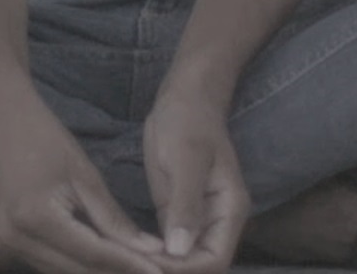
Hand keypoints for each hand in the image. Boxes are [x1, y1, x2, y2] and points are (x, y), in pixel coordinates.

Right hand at [0, 101, 170, 273]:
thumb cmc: (44, 137)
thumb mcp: (84, 175)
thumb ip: (114, 219)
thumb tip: (151, 250)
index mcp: (34, 217)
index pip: (92, 253)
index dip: (129, 264)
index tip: (161, 270)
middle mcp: (13, 238)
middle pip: (76, 269)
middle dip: (116, 271)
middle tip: (151, 270)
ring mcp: (3, 243)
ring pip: (62, 271)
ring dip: (97, 271)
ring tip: (132, 266)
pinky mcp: (3, 242)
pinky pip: (47, 262)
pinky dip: (76, 263)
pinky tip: (102, 260)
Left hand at [141, 95, 248, 273]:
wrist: (184, 99)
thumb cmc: (188, 122)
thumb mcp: (186, 159)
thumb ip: (186, 204)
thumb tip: (179, 250)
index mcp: (229, 211)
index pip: (214, 260)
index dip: (185, 269)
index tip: (150, 263)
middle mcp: (217, 222)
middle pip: (200, 266)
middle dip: (170, 271)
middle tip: (130, 263)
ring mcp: (197, 220)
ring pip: (184, 260)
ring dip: (159, 266)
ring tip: (126, 262)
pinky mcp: (176, 214)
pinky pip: (170, 246)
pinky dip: (153, 255)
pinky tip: (128, 253)